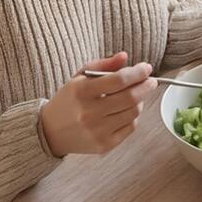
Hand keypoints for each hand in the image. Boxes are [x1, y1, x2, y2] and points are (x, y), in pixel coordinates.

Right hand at [40, 53, 154, 156]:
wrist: (50, 132)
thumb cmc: (68, 101)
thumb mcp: (79, 78)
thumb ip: (103, 65)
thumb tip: (125, 56)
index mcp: (81, 92)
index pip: (118, 80)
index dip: (137, 73)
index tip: (146, 68)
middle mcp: (89, 113)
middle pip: (130, 97)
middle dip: (146, 86)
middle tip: (151, 81)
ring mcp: (97, 131)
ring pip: (133, 113)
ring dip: (140, 101)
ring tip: (137, 94)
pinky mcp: (104, 145)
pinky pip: (130, 128)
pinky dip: (133, 116)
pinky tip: (128, 110)